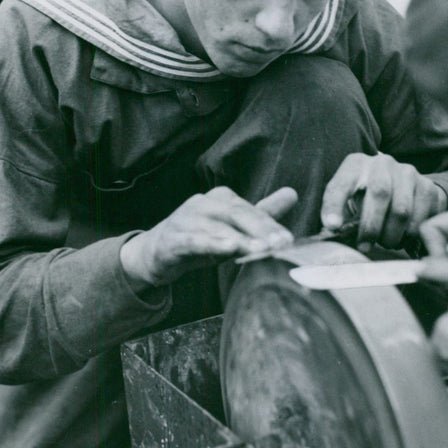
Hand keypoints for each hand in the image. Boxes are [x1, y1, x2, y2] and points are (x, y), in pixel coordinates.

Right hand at [120, 186, 297, 287]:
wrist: (155, 253)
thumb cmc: (200, 239)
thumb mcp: (232, 227)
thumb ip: (261, 213)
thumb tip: (293, 194)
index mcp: (221, 198)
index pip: (250, 210)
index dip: (270, 224)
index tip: (289, 240)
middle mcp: (203, 204)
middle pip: (236, 214)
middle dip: (260, 229)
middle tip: (280, 244)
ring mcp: (185, 220)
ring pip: (217, 227)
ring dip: (240, 238)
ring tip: (260, 248)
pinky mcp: (172, 240)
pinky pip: (194, 241)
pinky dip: (211, 244)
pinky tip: (228, 248)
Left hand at [320, 153, 446, 248]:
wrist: (400, 186)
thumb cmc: (365, 198)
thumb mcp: (347, 200)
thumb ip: (338, 213)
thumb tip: (333, 228)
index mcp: (356, 165)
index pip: (342, 183)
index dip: (335, 205)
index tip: (332, 225)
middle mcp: (383, 163)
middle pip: (380, 194)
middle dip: (371, 227)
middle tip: (365, 246)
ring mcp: (408, 173)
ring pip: (402, 210)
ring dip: (391, 235)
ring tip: (385, 241)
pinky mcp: (428, 187)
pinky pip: (421, 218)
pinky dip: (410, 235)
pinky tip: (402, 236)